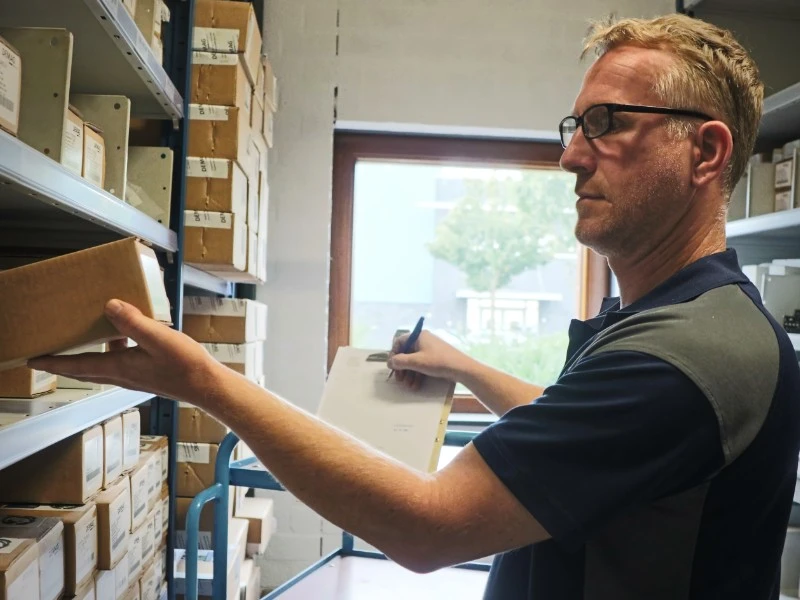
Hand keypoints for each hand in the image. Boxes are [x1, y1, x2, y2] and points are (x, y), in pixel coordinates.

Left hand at [28, 299, 220, 404]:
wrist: (208, 387)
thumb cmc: (186, 366)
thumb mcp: (159, 339)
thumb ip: (133, 323)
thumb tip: (109, 306)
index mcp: (120, 367)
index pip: (77, 365)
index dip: (53, 362)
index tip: (32, 359)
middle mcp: (123, 376)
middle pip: (85, 370)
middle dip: (64, 363)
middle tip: (48, 357)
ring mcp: (136, 378)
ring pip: (102, 368)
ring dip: (87, 358)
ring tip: (83, 342)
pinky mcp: (148, 376)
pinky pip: (120, 364)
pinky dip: (112, 353)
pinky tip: (125, 340)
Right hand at [387, 331, 473, 389]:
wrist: (461, 368)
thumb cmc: (438, 362)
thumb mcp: (417, 362)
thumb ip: (400, 361)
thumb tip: (389, 362)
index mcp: (419, 336)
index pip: (400, 342)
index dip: (393, 354)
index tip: (391, 366)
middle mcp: (423, 340)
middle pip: (406, 353)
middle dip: (402, 368)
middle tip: (399, 379)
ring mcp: (430, 349)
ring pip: (414, 361)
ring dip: (410, 374)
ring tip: (408, 386)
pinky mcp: (435, 358)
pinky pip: (422, 364)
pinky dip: (418, 374)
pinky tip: (416, 385)